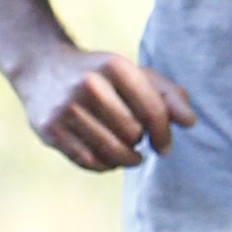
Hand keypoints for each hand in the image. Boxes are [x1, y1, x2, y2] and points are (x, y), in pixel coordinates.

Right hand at [20, 43, 196, 172]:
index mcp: (114, 65)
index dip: (163, 134)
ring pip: (112, 151)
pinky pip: (88, 161)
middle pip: (133, 133)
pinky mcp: (50, 129)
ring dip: (125, 158)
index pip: (152, 110)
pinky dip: (104, 166)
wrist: (41, 67)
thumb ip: (167, 94)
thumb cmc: (99, 75)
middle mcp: (88, 84)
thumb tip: (190, 122)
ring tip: (127, 154)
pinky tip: (107, 158)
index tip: (163, 146)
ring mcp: (66, 107)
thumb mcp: (133, 74)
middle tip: (133, 137)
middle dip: (138, 141)